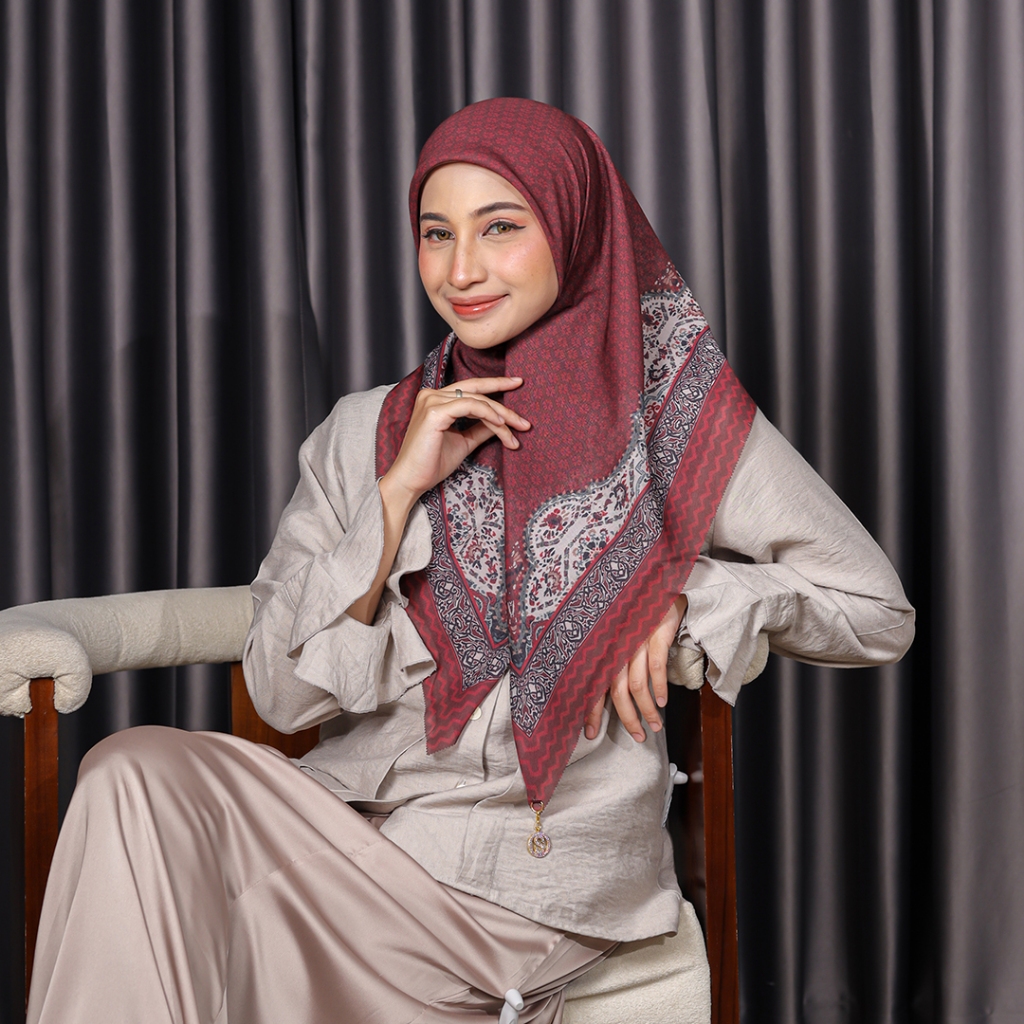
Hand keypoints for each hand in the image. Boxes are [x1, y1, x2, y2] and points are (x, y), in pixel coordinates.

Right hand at [380, 377, 529, 512]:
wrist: (411, 481)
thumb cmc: (432, 464)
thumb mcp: (463, 442)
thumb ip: (480, 429)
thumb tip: (502, 422)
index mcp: (436, 399)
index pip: (471, 388)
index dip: (496, 384)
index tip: (518, 385)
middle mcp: (432, 394)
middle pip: (477, 392)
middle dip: (505, 404)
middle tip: (525, 421)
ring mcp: (431, 400)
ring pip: (477, 400)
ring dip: (501, 417)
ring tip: (517, 431)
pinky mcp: (434, 411)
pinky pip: (469, 406)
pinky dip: (488, 414)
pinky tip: (500, 425)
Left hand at [584, 595, 686, 741]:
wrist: (657, 578)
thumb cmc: (636, 609)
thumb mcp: (618, 632)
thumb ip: (612, 659)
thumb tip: (607, 692)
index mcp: (603, 647)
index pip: (592, 685)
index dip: (590, 712)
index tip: (590, 734)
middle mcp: (615, 645)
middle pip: (616, 691)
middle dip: (626, 719)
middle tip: (637, 737)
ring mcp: (635, 639)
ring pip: (636, 685)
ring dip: (646, 709)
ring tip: (654, 726)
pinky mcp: (655, 632)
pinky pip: (656, 666)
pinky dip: (659, 687)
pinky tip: (663, 701)